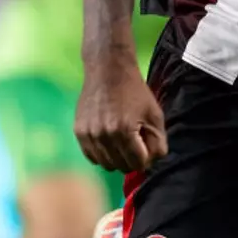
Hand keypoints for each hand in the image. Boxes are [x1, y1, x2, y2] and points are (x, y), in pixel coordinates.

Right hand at [75, 54, 167, 172]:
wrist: (108, 70)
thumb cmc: (135, 92)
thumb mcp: (155, 115)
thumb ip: (158, 143)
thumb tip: (151, 162)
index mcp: (124, 132)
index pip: (138, 164)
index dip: (146, 158)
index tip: (146, 146)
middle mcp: (103, 136)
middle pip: (121, 166)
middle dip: (132, 159)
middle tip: (135, 142)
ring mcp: (89, 135)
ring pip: (106, 164)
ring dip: (117, 158)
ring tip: (122, 140)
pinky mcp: (79, 132)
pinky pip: (92, 157)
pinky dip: (102, 154)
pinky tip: (109, 140)